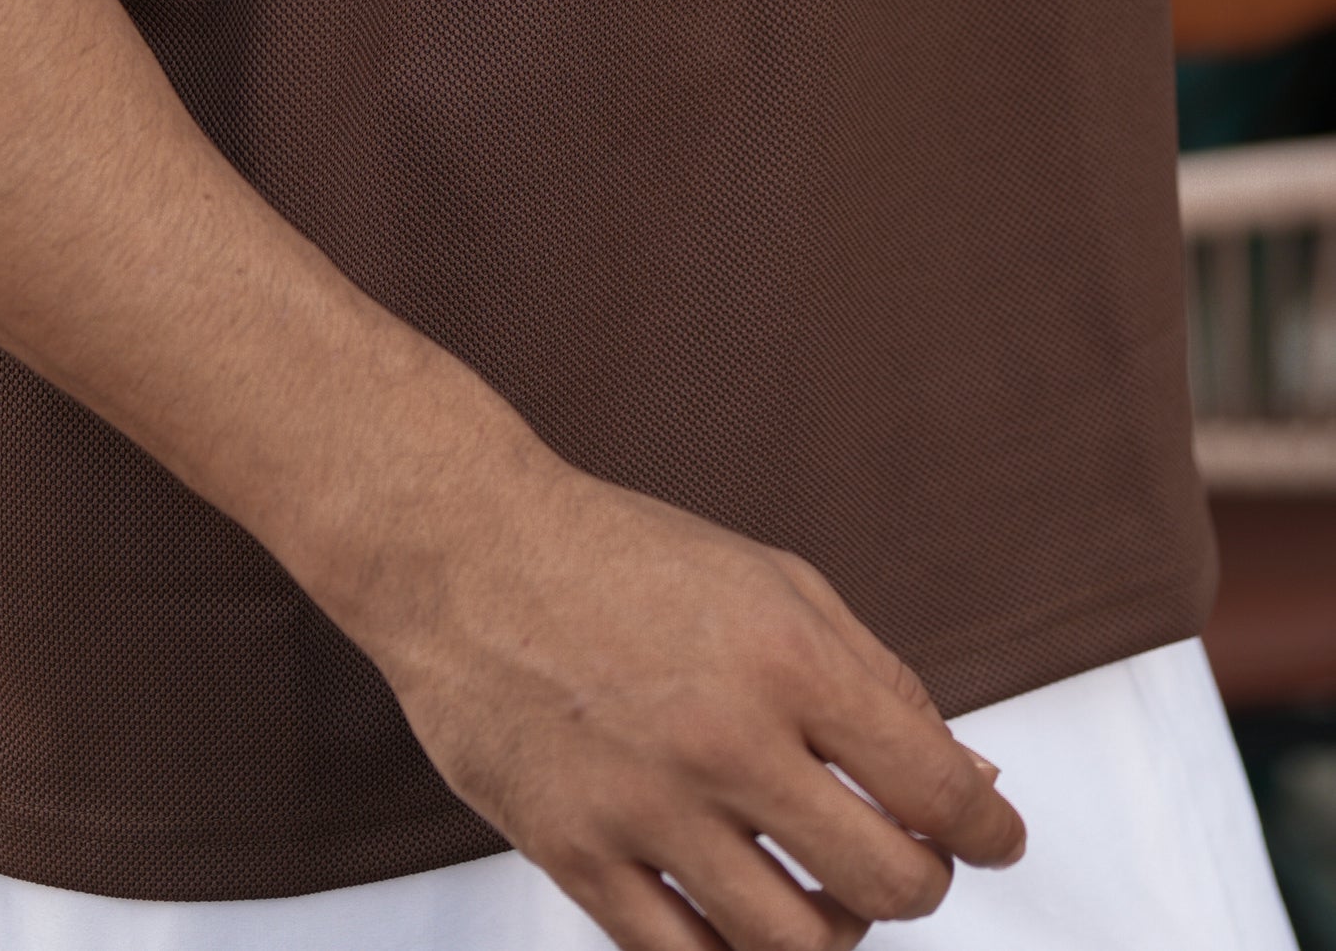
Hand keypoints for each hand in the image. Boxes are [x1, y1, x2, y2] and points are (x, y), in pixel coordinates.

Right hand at [355, 455, 1024, 950]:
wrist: (464, 548)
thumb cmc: (621, 554)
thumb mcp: (771, 579)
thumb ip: (877, 679)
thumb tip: (971, 781)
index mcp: (785, 654)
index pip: (935, 786)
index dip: (989, 830)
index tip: (995, 837)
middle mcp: (725, 737)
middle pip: (886, 884)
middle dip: (922, 884)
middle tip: (907, 862)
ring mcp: (647, 806)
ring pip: (796, 948)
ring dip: (836, 932)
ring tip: (824, 896)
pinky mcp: (576, 854)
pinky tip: (742, 919)